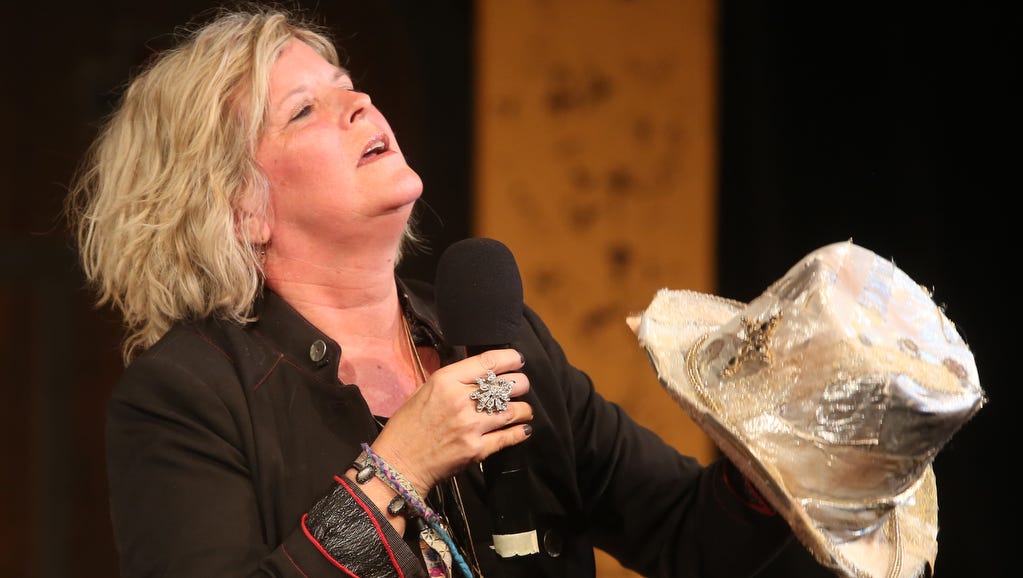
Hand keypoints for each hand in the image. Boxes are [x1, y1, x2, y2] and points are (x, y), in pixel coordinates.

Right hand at [370, 348, 533, 495]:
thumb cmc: (407, 426)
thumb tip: (480, 373)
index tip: (518, 360)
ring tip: (524, 410)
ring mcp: (471, 426)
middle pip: (507, 385)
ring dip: (524, 409)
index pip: (488, 363)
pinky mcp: (477, 450)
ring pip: (514, 411)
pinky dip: (521, 431)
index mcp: (446, 381)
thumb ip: (453, 380)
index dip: (511, 359)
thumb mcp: (425, 391)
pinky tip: (523, 428)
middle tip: (519, 388)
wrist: (398, 463)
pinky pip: (509, 436)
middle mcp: (461, 400)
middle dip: (519, 385)